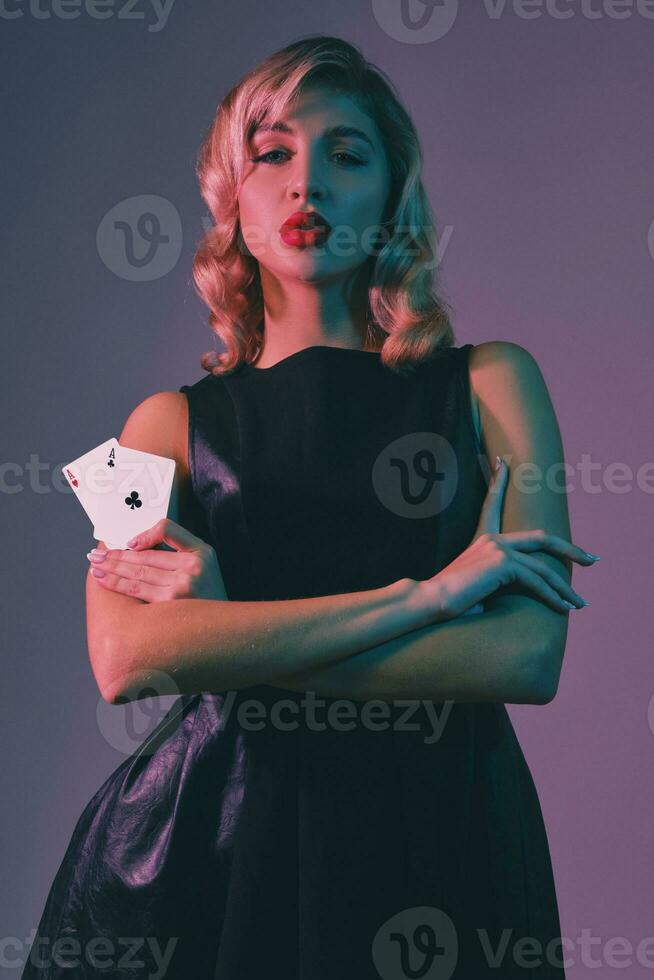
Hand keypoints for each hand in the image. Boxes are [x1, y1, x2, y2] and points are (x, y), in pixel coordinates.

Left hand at [87, 518, 227, 602]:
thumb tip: (137, 543)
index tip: (126, 543)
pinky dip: (118, 584)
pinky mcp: (170, 606)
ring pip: (137, 575)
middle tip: (95, 554)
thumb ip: (176, 543)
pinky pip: (137, 591)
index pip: (165, 532)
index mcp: (198, 553)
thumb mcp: (203, 556)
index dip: (143, 536)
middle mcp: (190, 569)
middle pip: (144, 558)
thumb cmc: (207, 589)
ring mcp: (180, 589)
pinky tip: (105, 580)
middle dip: (115, 556)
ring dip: (111, 569)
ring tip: (95, 566)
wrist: (221, 624)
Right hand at [418, 457, 598, 622]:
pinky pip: (537, 581)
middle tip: (591, 559)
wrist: (431, 600)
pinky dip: (552, 597)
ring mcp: (497, 548)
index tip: (502, 461)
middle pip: (542, 537)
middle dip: (570, 549)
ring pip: (544, 567)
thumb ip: (497, 579)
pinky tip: (563, 609)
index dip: (497, 481)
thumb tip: (521, 589)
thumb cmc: (451, 599)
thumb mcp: (478, 584)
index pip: (491, 504)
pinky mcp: (502, 563)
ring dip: (564, 588)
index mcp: (482, 539)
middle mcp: (491, 539)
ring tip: (579, 603)